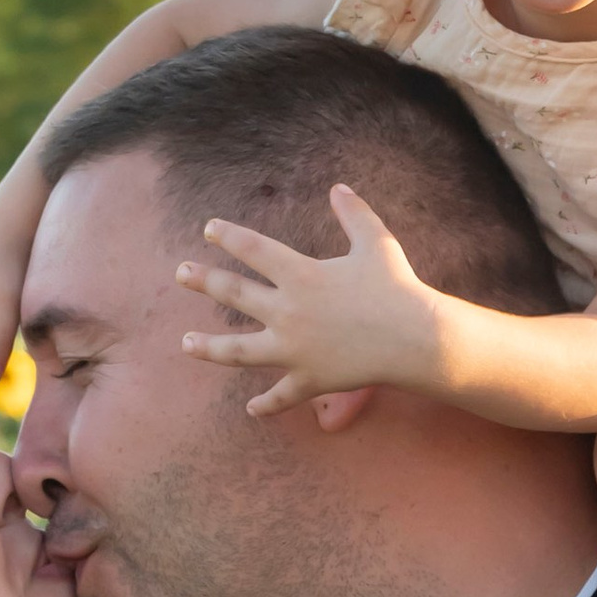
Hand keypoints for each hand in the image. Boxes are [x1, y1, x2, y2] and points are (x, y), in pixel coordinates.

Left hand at [179, 186, 447, 414]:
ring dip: (208, 347)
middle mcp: (288, 312)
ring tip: (185, 343)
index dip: (228, 236)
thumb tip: (339, 187)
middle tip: (181, 273)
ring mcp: (294, 350)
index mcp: (301, 274)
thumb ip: (354, 215)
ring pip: (238, 351)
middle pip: (234, 294)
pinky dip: (266, 404)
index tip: (209, 230)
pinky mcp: (309, 379)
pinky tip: (251, 408)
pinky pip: (281, 396)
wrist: (416, 339)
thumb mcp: (376, 243)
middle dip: (204, 280)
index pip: (253, 249)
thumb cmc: (397, 287)